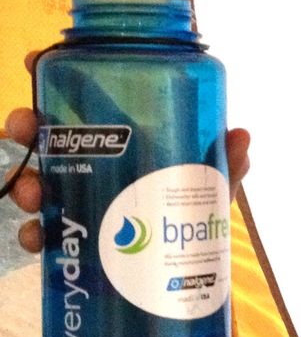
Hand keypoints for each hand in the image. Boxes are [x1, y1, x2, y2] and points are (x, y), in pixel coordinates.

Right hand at [3, 53, 251, 253]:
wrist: (182, 276)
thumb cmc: (191, 216)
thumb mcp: (208, 188)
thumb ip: (223, 166)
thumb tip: (241, 137)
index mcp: (117, 138)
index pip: (77, 98)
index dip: (50, 74)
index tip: (29, 59)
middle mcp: (88, 163)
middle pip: (44, 135)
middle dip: (26, 126)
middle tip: (23, 127)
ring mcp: (73, 199)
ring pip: (34, 180)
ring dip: (25, 181)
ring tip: (33, 191)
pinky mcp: (68, 239)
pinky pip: (41, 233)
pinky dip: (33, 234)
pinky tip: (36, 236)